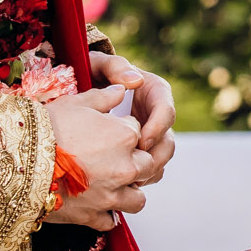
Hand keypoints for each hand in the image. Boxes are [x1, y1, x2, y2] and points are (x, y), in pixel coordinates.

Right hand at [43, 86, 148, 230]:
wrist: (20, 162)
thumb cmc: (47, 127)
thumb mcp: (76, 103)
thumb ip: (104, 97)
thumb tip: (121, 90)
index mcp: (125, 136)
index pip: (138, 130)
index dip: (123, 129)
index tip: (108, 131)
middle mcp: (125, 167)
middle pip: (147, 165)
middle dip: (136, 161)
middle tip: (115, 158)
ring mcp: (111, 195)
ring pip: (138, 199)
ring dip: (129, 192)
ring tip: (113, 185)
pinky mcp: (93, 216)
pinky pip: (110, 221)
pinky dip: (105, 214)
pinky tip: (95, 204)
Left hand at [89, 50, 176, 184]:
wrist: (82, 91)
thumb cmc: (93, 73)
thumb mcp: (100, 65)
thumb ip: (115, 68)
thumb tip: (136, 80)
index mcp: (154, 92)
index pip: (166, 111)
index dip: (157, 128)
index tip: (140, 141)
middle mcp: (156, 115)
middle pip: (168, 140)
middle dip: (155, 157)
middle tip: (137, 169)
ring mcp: (150, 135)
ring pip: (161, 159)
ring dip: (149, 172)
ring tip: (129, 180)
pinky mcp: (140, 151)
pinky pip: (149, 170)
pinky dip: (140, 179)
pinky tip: (123, 185)